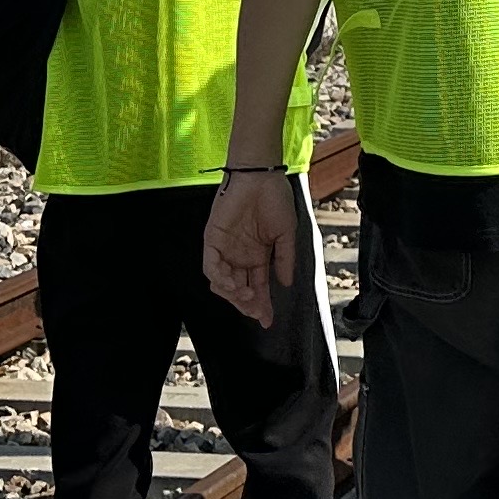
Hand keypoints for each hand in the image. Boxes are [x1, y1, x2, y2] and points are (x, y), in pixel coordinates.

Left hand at [203, 173, 297, 319]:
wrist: (260, 177)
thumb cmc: (275, 200)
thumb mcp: (286, 233)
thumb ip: (284, 259)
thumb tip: (286, 284)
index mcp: (257, 257)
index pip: (258, 287)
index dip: (263, 305)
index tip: (268, 321)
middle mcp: (240, 257)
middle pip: (239, 290)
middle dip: (247, 305)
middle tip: (257, 313)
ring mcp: (225, 250)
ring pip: (223, 283)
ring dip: (234, 295)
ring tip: (247, 297)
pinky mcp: (212, 240)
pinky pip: (211, 267)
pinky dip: (220, 279)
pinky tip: (232, 284)